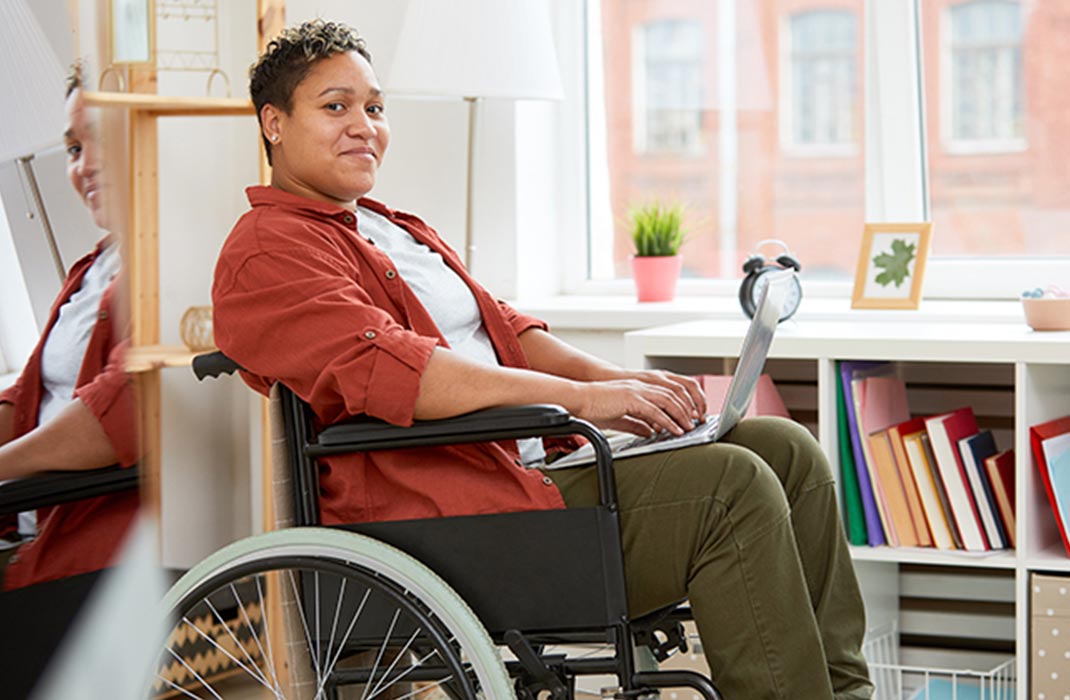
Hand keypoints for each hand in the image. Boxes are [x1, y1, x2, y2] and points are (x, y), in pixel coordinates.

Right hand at [572, 377, 700, 436]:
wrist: (578, 400)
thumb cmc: (594, 408)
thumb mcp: (620, 417)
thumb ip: (636, 423)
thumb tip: (649, 432)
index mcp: (640, 387)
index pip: (670, 391)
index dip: (684, 403)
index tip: (691, 417)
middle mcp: (642, 385)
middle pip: (674, 393)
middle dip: (689, 408)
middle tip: (696, 423)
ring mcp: (637, 390)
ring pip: (669, 400)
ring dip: (681, 415)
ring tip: (689, 428)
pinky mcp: (631, 399)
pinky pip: (656, 411)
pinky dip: (668, 421)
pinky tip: (675, 431)